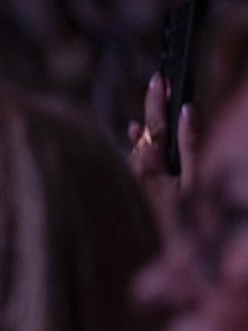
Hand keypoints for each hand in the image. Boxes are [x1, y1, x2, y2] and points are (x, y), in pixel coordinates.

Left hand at [128, 71, 198, 217]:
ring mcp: (140, 179)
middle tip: (159, 79)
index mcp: (151, 167)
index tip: (161, 79)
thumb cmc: (189, 216)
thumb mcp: (196, 178)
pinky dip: (140, 141)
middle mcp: (139, 170)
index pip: (154, 126)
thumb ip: (192, 143)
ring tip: (155, 95)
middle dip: (153, 104)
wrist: (178, 251)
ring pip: (141, 143)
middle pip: (146, 131)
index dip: (157, 101)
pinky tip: (135, 131)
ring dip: (150, 120)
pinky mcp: (143, 187)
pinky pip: (138, 157)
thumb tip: (188, 110)